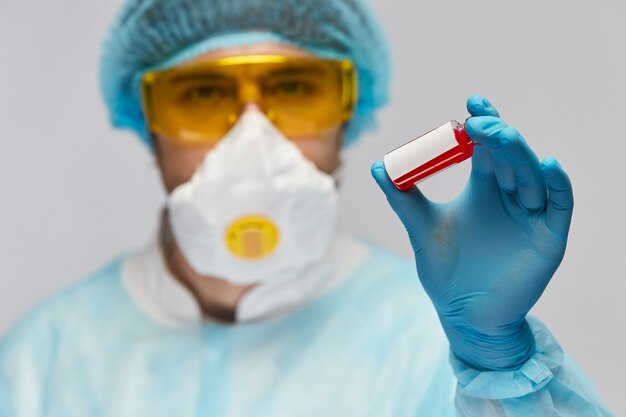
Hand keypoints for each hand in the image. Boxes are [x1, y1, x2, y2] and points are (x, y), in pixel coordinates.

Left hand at [371, 95, 573, 370]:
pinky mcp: (548, 237)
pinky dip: (558, 184)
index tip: (470, 104)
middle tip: (477, 122)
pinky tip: (548, 164)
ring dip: (519, 153)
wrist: (462, 314)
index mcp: (483, 187)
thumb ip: (402, 198)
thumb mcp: (421, 229)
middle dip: (496, 136)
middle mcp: (510, 195)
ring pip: (532, 174)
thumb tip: (377, 166)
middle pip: (510, 156)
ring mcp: (532, 215)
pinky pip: (559, 205)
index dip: (483, 123)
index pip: (487, 147)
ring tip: (500, 135)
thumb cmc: (444, 271)